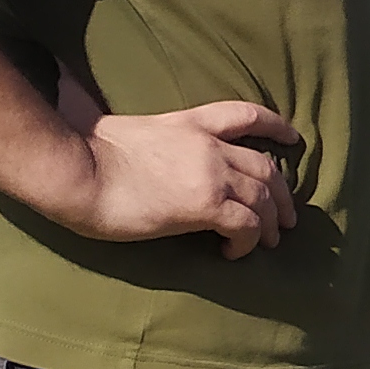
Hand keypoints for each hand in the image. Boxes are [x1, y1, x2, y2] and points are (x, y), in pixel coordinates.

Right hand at [55, 101, 304, 254]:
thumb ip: (142, 130)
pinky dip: (248, 241)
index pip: (246, 115)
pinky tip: (233, 253)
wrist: (75, 169)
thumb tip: (113, 123)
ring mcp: (211, 174)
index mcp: (190, 122)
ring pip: (263, 198)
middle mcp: (209, 145)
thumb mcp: (123, 128)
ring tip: (269, 241)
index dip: (275, 126)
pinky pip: (246, 226)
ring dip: (271, 222)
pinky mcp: (205, 205)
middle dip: (281, 193)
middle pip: (265, 166)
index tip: (293, 138)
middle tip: (286, 217)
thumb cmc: (84, 152)